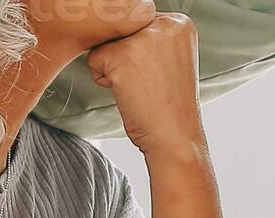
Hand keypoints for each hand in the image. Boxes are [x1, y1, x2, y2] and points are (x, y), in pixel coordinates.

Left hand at [86, 13, 205, 155]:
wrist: (175, 137)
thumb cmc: (169, 104)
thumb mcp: (170, 58)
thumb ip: (151, 36)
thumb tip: (111, 26)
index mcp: (180, 22)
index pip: (138, 23)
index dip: (140, 52)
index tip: (159, 74)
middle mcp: (165, 23)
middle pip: (121, 30)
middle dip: (127, 57)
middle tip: (150, 83)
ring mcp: (144, 38)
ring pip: (107, 43)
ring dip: (115, 67)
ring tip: (141, 87)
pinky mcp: (123, 55)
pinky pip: (94, 59)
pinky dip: (104, 79)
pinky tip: (129, 93)